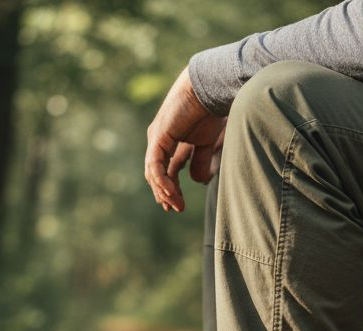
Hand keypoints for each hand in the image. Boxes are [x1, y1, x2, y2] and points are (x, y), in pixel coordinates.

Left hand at [145, 67, 226, 211]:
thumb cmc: (209, 110)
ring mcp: (156, 138)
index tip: (178, 206)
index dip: (170, 189)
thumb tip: (198, 182)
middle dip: (165, 194)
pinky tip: (170, 192)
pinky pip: (155, 164)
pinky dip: (162, 179)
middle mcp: (158, 140)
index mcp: (169, 141)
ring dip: (164, 191)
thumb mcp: (206, 142)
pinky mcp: (158, 136)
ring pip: (153, 172)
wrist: (208, 89)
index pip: (164, 170)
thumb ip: (201, 161)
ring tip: (175, 205)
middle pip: (155, 174)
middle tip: (175, 209)